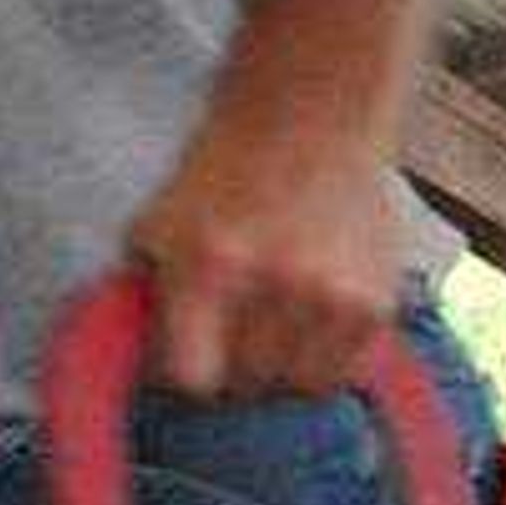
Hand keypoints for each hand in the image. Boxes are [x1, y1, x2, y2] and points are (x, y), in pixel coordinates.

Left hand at [121, 104, 406, 399]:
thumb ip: (138, 297)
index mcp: (209, 267)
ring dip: (278, 371)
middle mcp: (276, 286)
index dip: (180, 374)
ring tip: (270, 331)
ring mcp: (333, 298)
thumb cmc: (221, 176)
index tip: (182, 357)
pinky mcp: (376, 303)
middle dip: (229, 371)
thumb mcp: (154, 226)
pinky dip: (323, 362)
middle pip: (245, 386)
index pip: (191, 379)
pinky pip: (344, 371)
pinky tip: (308, 326)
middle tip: (228, 339)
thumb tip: (129, 366)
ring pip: (297, 387)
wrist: (309, 118)